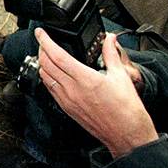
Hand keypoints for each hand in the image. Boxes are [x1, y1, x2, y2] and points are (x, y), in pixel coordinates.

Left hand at [35, 28, 155, 157]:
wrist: (126, 134)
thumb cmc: (126, 109)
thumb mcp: (121, 76)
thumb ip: (111, 54)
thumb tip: (110, 39)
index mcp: (84, 79)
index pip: (57, 55)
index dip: (45, 41)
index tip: (40, 33)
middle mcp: (72, 90)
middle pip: (45, 65)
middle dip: (41, 50)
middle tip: (43, 41)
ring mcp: (67, 101)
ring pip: (45, 77)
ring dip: (43, 64)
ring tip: (47, 55)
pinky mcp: (67, 109)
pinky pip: (50, 90)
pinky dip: (48, 78)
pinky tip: (54, 75)